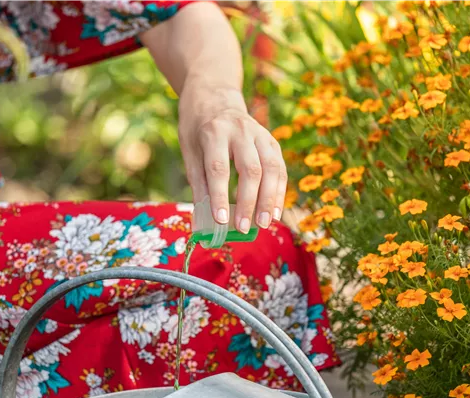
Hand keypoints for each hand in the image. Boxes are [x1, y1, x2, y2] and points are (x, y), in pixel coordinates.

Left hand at [177, 80, 286, 231]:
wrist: (214, 97)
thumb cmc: (197, 130)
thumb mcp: (190, 152)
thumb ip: (199, 184)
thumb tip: (204, 222)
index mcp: (213, 132)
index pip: (219, 168)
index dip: (220, 196)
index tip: (221, 220)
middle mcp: (240, 130)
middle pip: (250, 169)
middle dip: (248, 201)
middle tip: (244, 228)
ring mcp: (259, 134)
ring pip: (270, 168)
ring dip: (269, 199)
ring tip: (265, 224)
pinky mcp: (271, 141)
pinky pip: (279, 168)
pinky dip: (279, 192)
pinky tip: (276, 212)